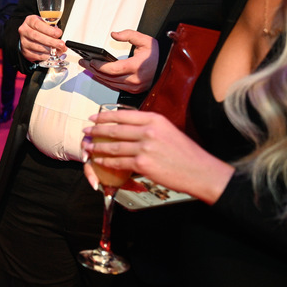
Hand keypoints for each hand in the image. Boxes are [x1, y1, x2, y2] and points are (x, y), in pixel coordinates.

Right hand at [19, 14, 64, 62]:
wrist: (30, 35)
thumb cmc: (40, 28)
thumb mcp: (45, 23)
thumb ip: (52, 28)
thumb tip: (59, 35)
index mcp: (30, 21)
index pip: (38, 25)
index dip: (49, 30)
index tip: (58, 34)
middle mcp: (25, 31)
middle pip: (37, 37)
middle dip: (51, 41)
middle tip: (61, 44)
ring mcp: (24, 42)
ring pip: (36, 47)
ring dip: (49, 50)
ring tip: (58, 50)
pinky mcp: (25, 51)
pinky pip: (35, 55)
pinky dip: (44, 56)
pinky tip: (50, 54)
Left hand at [77, 30, 157, 92]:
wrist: (167, 67)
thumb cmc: (156, 55)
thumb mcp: (145, 40)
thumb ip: (129, 35)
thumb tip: (114, 34)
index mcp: (137, 67)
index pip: (113, 69)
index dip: (99, 66)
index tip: (90, 61)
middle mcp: (135, 80)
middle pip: (108, 77)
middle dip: (94, 70)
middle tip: (84, 62)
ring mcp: (134, 87)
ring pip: (110, 83)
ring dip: (97, 76)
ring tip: (88, 67)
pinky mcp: (133, 90)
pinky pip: (115, 87)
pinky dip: (105, 81)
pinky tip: (97, 75)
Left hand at [81, 108, 233, 203]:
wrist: (200, 171)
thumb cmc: (187, 153)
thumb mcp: (169, 131)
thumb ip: (150, 127)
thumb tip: (131, 127)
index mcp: (155, 120)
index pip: (123, 115)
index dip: (105, 116)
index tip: (94, 118)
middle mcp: (148, 131)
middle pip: (115, 129)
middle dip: (97, 131)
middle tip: (86, 131)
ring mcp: (145, 147)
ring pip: (114, 146)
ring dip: (98, 146)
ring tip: (88, 146)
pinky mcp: (143, 164)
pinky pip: (119, 162)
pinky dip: (106, 161)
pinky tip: (100, 160)